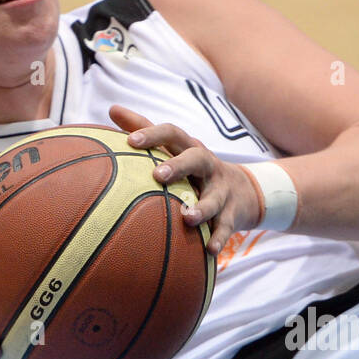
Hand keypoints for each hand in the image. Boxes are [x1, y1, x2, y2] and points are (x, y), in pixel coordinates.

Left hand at [109, 104, 262, 254]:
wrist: (245, 192)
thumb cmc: (196, 170)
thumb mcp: (176, 149)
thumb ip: (145, 129)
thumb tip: (112, 108)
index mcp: (190, 148)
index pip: (172, 134)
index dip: (153, 134)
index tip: (131, 141)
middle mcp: (208, 166)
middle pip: (196, 158)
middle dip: (179, 165)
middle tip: (158, 176)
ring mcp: (222, 191)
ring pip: (213, 198)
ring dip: (202, 208)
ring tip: (188, 219)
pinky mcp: (232, 214)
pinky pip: (226, 227)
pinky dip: (219, 238)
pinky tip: (209, 251)